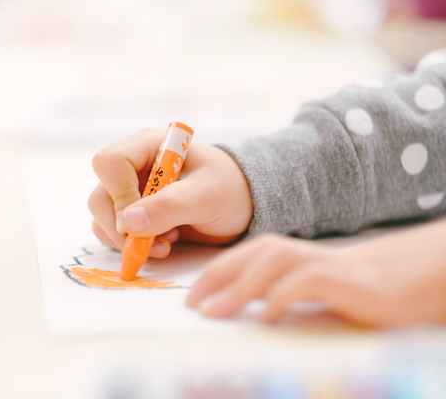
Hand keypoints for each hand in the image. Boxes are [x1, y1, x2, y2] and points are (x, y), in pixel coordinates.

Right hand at [88, 128, 252, 258]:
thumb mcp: (206, 196)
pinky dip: (133, 246)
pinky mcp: (133, 217)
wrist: (242, 207)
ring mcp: (130, 193)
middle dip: (123, 228)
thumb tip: (127, 223)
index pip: (109, 163)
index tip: (140, 219)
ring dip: (129, 240)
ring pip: (103, 219)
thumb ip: (169, 206)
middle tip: (155, 243)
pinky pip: (113, 234)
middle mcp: (133, 168)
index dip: (119, 194)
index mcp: (148, 147)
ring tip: (167, 244)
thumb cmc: (229, 189)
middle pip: (100, 197)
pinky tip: (164, 244)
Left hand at [186, 219, 445, 326]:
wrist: (380, 280)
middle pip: (241, 259)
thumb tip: (217, 303)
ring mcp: (308, 260)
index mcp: (269, 250)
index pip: (229, 261)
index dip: (206, 279)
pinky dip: (279, 298)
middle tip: (192, 306)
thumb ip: (255, 287)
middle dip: (212, 281)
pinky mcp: (331, 276)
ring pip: (266, 266)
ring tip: (216, 313)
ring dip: (238, 290)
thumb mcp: (284, 283)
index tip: (188, 302)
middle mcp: (285, 250)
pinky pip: (300, 284)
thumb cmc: (325, 284)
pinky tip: (265, 318)